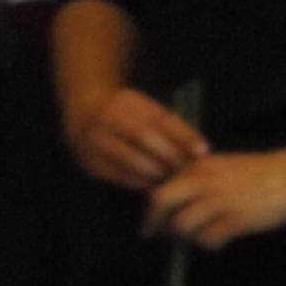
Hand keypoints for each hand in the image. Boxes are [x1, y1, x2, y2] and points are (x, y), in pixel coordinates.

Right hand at [64, 87, 207, 189]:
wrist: (82, 114)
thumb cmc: (126, 114)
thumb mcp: (146, 110)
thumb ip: (170, 126)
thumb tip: (200, 150)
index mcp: (126, 102)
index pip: (160, 117)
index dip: (183, 135)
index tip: (203, 150)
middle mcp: (108, 117)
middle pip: (146, 137)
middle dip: (170, 155)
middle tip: (187, 169)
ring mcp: (95, 140)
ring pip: (132, 160)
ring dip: (156, 172)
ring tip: (172, 177)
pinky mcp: (90, 162)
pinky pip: (120, 175)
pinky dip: (140, 181)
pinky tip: (152, 183)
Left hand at [146, 151, 285, 249]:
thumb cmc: (258, 172)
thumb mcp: (222, 168)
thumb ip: (197, 181)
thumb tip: (171, 205)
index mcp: (199, 167)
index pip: (161, 188)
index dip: (150, 209)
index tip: (148, 224)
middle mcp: (204, 181)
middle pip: (161, 202)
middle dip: (154, 223)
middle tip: (154, 236)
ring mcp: (219, 200)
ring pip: (182, 225)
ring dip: (186, 237)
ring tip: (199, 236)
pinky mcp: (236, 219)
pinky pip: (208, 239)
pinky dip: (209, 244)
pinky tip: (220, 240)